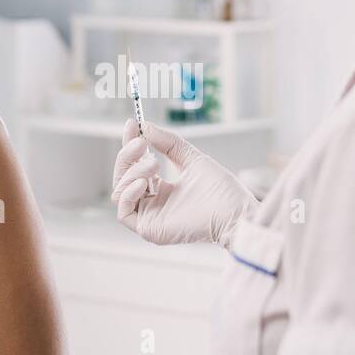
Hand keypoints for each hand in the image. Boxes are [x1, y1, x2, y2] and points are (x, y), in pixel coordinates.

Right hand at [111, 120, 256, 248]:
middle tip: (141, 143)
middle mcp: (152, 203)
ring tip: (154, 163)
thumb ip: (169, 143)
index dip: (130, 144)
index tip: (133, 123)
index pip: (135, 165)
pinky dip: (129, 193)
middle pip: (123, 177)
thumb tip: (145, 126)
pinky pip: (123, 212)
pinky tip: (145, 182)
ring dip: (132, 172)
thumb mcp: (191, 158)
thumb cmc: (220, 190)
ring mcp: (150, 217)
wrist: (233, 212)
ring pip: (120, 191)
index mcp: (161, 188)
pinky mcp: (149, 230)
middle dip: (127, 156)